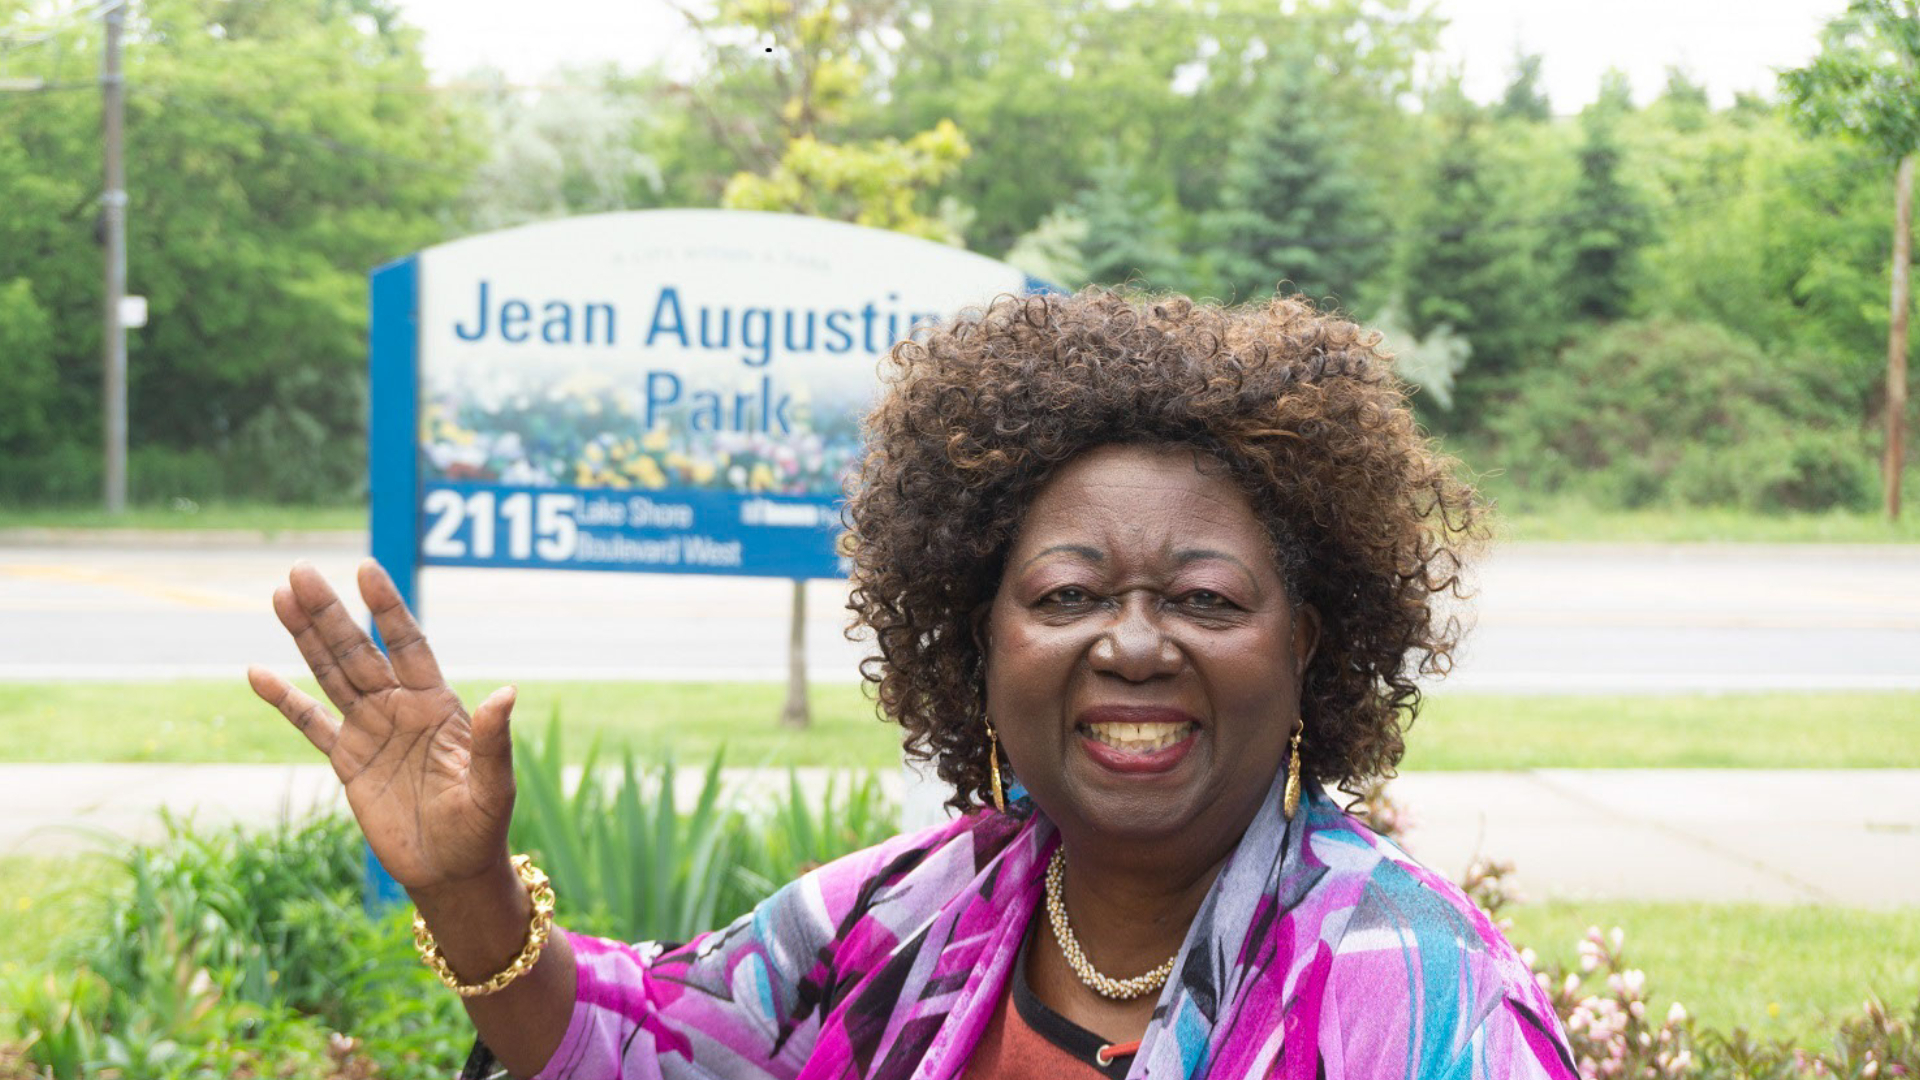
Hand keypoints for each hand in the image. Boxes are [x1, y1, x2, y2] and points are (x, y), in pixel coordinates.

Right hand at [247, 559, 516, 894]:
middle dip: (330, 612)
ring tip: (281, 596)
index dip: (387, 608)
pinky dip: (285, 700)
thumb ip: (493, 740)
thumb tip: (507, 691)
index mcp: (437, 704)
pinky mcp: (348, 762)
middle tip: (300, 572)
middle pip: (359, 651)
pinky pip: (310, 724)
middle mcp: (401, 707)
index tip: (366, 569)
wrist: (452, 870)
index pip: (408, 645)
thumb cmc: (482, 826)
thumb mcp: (492, 784)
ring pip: (332, 675)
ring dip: (306, 638)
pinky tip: (258, 672)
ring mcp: (371, 731)